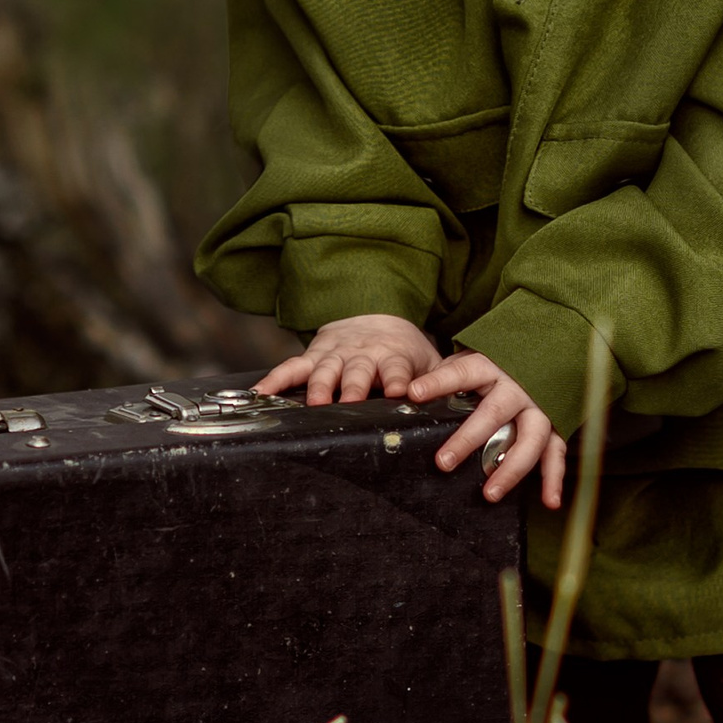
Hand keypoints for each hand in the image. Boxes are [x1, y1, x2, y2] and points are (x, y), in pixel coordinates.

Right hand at [256, 315, 440, 405]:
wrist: (376, 315)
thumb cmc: (404, 351)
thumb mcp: (428, 362)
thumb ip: (440, 383)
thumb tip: (462, 407)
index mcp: (394, 357)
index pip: (398, 370)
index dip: (399, 381)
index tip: (400, 393)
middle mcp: (363, 355)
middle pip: (357, 372)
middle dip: (352, 387)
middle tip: (349, 402)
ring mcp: (335, 354)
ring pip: (324, 370)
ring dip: (318, 386)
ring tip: (313, 403)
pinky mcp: (314, 355)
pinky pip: (291, 367)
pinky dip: (275, 380)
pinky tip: (260, 394)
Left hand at [404, 351, 566, 507]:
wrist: (544, 355)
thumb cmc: (494, 367)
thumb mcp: (469, 362)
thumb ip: (445, 378)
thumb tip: (405, 394)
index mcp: (490, 367)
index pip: (462, 373)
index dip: (439, 382)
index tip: (414, 393)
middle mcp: (517, 387)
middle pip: (494, 413)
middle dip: (469, 439)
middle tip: (444, 462)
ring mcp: (538, 408)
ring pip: (529, 438)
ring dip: (511, 468)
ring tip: (490, 494)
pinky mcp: (554, 426)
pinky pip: (555, 453)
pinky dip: (554, 479)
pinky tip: (548, 502)